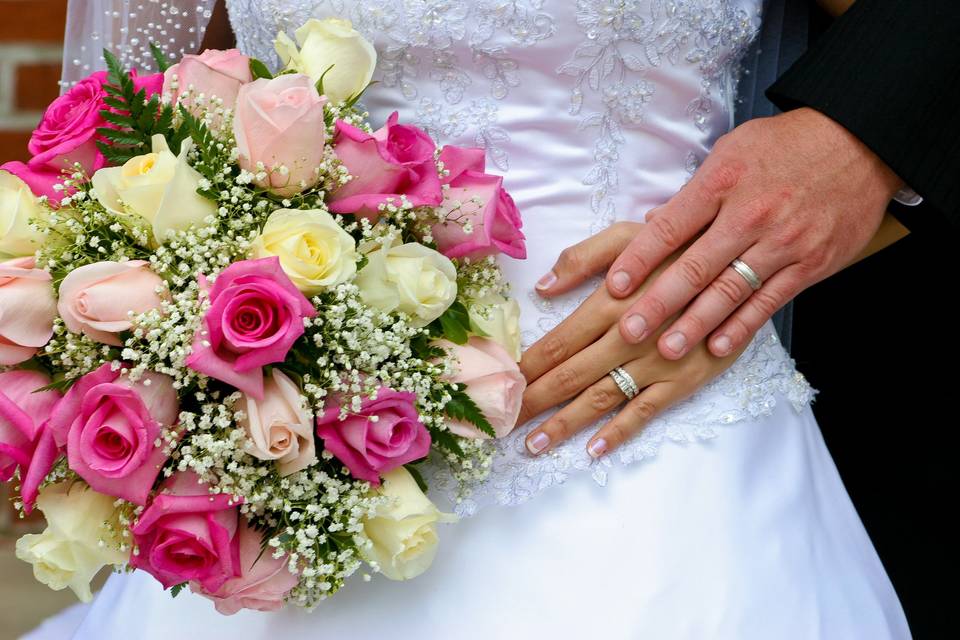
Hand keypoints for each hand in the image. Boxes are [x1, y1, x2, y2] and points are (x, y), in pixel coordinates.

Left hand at [519, 223, 743, 457]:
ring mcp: (655, 364)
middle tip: (498, 423)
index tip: (496, 385)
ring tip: (532, 444)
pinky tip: (593, 450)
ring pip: (599, 400)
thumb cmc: (682, 243)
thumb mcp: (630, 234)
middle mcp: (627, 338)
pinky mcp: (684, 381)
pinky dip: (619, 432)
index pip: (555, 343)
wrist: (747, 261)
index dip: (523, 367)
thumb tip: (541, 286)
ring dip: (564, 424)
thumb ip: (583, 258)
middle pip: (568, 376)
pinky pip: (646, 412)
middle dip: (530, 402)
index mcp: (609, 303)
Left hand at [579, 108, 902, 359]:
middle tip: (628, 331)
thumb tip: (651, 224)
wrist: (860, 142)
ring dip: (695, 324)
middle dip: (658, 303)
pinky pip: (768, 302)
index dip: (638, 259)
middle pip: (695, 267)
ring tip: (666, 350)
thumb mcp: (731, 152)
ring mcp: (782, 243)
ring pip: (730, 292)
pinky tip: (716, 347)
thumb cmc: (785, 145)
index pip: (670, 228)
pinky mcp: (809, 265)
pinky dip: (741, 327)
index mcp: (722, 182)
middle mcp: (750, 215)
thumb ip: (693, 193)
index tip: (613, 286)